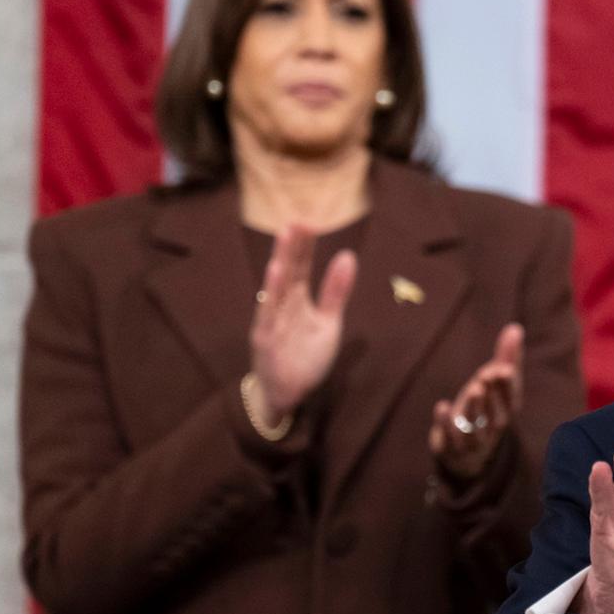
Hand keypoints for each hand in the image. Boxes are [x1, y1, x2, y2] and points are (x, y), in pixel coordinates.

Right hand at [249, 225, 356, 420]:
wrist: (288, 393)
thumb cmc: (305, 355)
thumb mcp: (328, 321)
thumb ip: (336, 291)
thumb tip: (348, 256)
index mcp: (297, 300)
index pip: (302, 268)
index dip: (306, 246)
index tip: (311, 222)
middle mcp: (282, 306)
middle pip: (288, 273)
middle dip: (291, 248)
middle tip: (296, 221)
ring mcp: (271, 322)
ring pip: (275, 290)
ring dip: (280, 266)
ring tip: (283, 242)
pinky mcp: (265, 341)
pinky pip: (267, 317)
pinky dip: (269, 298)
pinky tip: (273, 278)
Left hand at [431, 323, 523, 480]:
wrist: (467, 454)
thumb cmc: (484, 409)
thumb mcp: (494, 385)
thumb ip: (506, 358)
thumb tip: (515, 328)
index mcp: (506, 412)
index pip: (511, 400)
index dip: (509, 386)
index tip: (505, 369)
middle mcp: (492, 428)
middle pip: (496, 414)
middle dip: (494, 394)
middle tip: (489, 374)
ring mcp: (472, 441)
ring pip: (476, 427)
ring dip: (476, 408)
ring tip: (474, 389)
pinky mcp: (451, 448)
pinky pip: (449, 438)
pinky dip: (446, 423)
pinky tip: (442, 405)